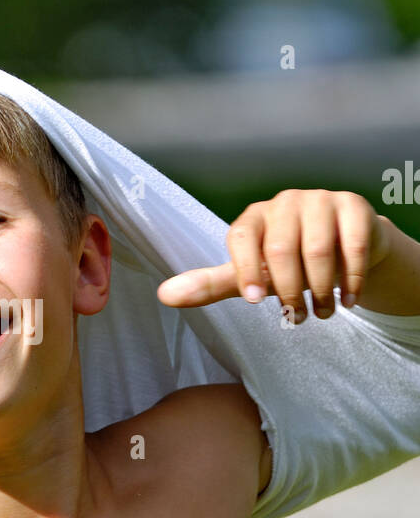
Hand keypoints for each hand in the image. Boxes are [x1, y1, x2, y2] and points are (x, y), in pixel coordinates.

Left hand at [156, 189, 392, 321]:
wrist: (345, 246)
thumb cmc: (290, 263)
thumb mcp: (250, 275)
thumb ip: (211, 284)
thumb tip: (164, 295)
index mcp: (254, 217)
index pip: (241, 237)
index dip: (246, 269)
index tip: (255, 301)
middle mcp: (285, 202)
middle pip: (281, 249)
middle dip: (289, 291)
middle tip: (298, 317)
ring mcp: (320, 200)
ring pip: (319, 250)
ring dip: (320, 291)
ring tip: (321, 313)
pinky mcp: (353, 206)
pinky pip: (352, 245)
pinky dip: (352, 279)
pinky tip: (349, 300)